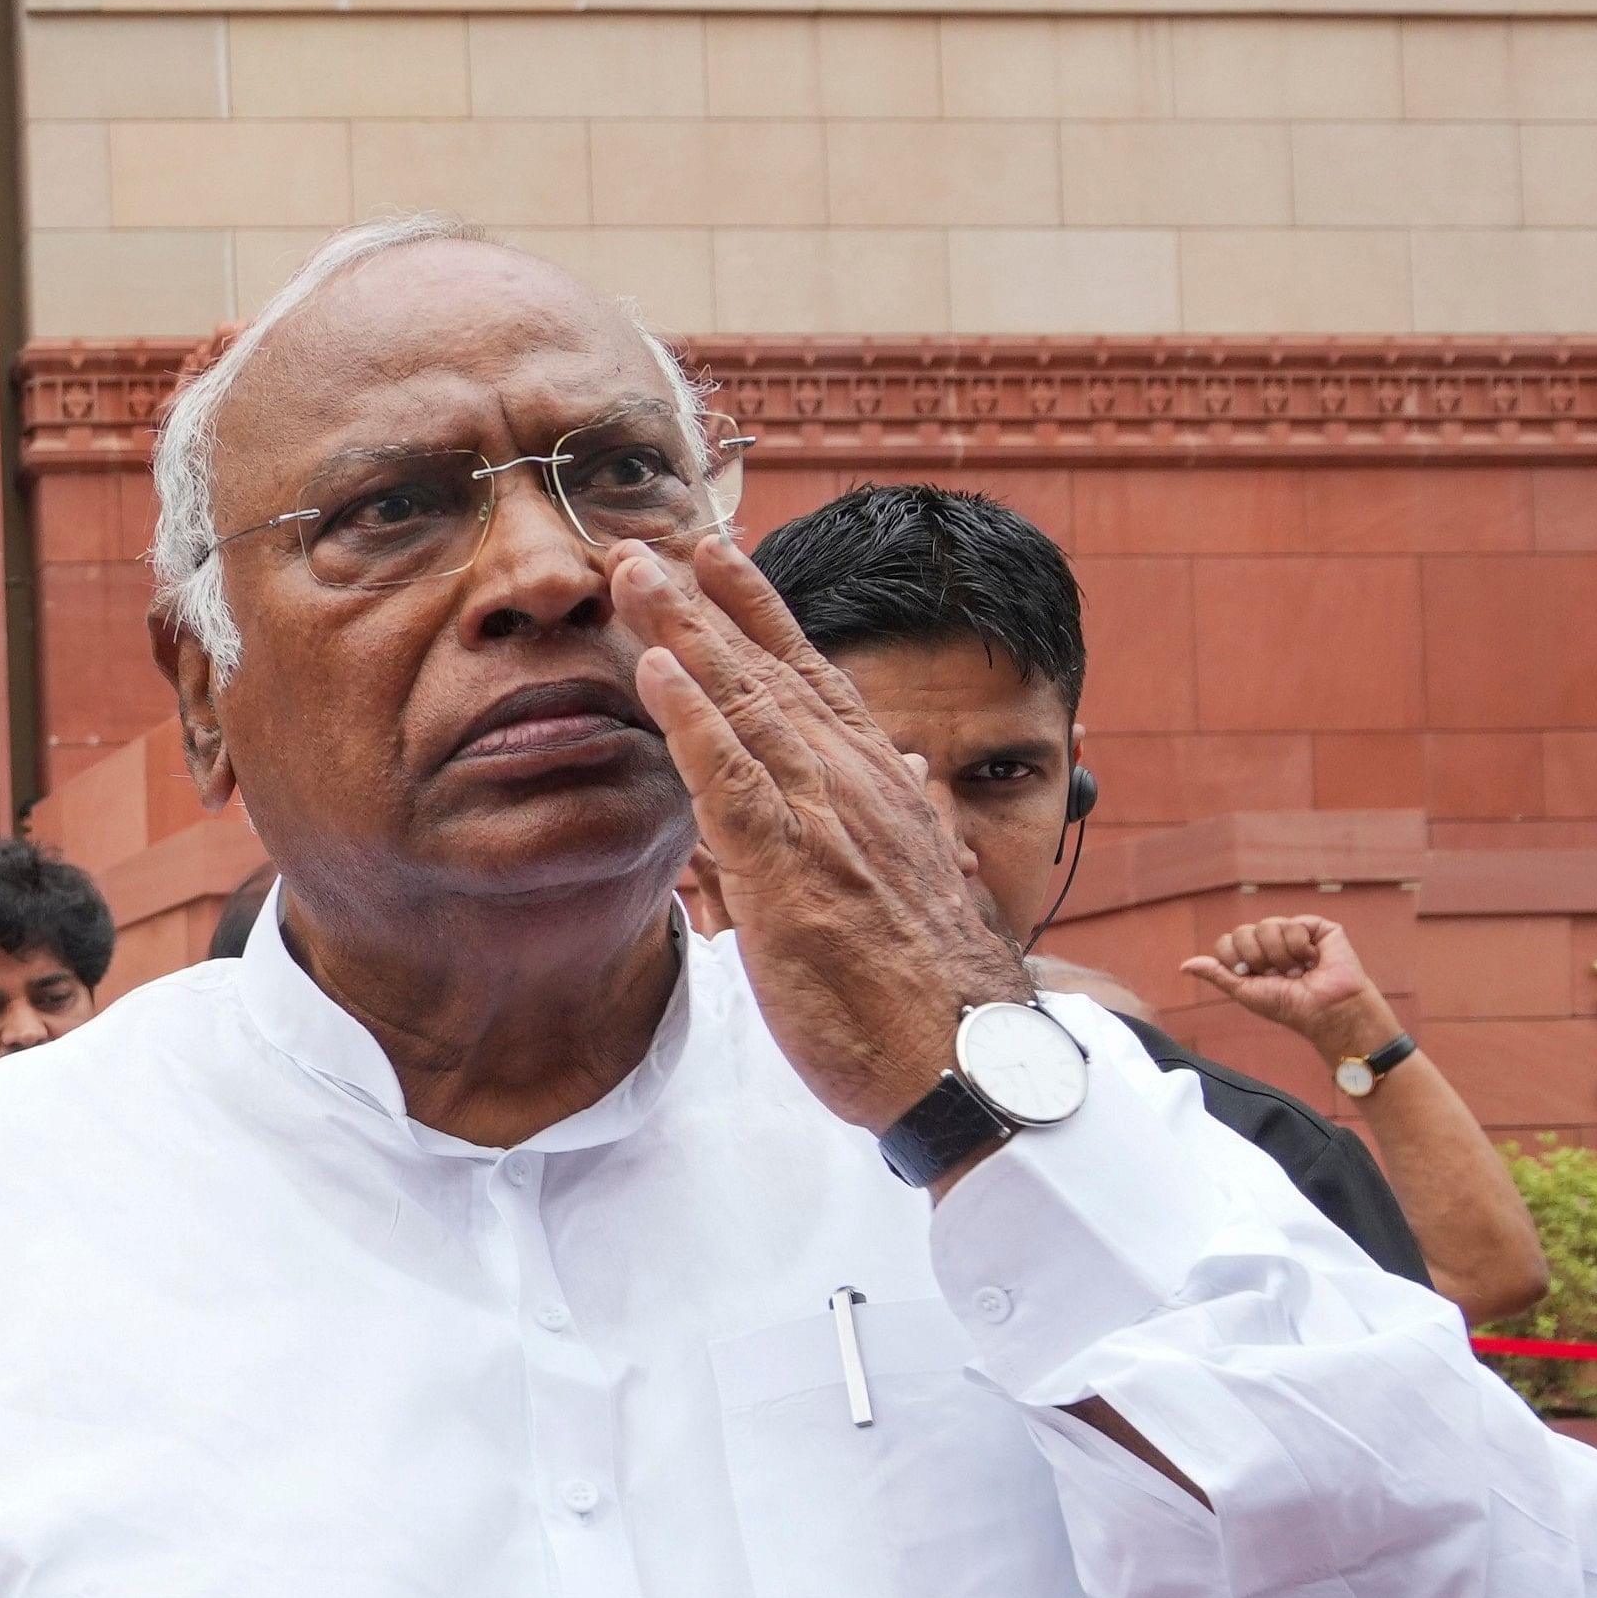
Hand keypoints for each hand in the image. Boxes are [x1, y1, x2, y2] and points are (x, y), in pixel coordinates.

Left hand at [617, 534, 1028, 1129]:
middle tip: (646, 539)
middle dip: (703, 600)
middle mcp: (853, 783)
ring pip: (745, 702)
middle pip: (768, 670)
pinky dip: (692, 717)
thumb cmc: (932, 987)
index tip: (718, 556)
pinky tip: (655, 669)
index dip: (761, 614)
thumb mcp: (919, 882)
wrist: (964, 1058)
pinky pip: (731, 777)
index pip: (812, 678)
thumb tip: (918, 771)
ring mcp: (822, 819)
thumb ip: (907, 819)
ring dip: (684, 630)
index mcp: (877, 786)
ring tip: (632, 572)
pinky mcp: (791, 869)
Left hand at [1182, 914, 1397, 1058]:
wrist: (1326, 1010)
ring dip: (1280, 956)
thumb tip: (1184, 965)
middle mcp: (1271, 942)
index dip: (1236, 959)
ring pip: (1267, 926)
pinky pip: (1292, 924)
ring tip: (1297, 970)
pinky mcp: (1317, 927)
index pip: (1227, 942)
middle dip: (1257, 958)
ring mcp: (1294, 932)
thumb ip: (1217, 974)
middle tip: (1278, 975)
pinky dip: (1300, 947)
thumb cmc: (1289, 1006)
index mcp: (1253, 957)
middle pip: (1243, 932)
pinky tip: (1312, 959)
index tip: (1252, 976)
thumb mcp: (1245, 992)